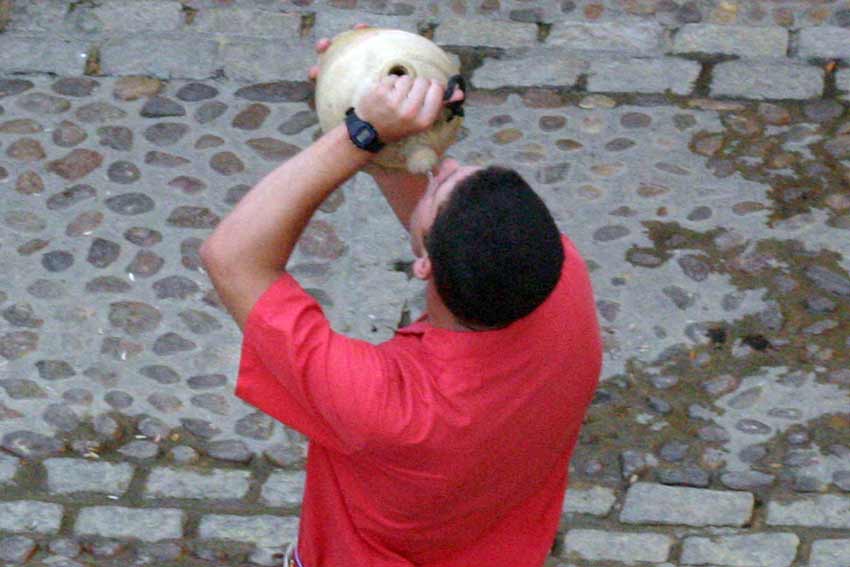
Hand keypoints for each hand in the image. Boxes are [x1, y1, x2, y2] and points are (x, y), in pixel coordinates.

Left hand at [307, 25, 464, 145]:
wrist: (370, 132)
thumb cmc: (399, 125)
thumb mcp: (421, 121)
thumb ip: (440, 105)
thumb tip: (460, 93)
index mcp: (423, 120)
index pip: (436, 88)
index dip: (432, 87)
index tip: (425, 93)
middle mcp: (409, 111)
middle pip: (423, 81)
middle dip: (417, 85)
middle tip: (408, 97)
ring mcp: (393, 101)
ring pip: (407, 78)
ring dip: (402, 84)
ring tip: (396, 98)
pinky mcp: (379, 92)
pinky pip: (392, 78)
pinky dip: (389, 84)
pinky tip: (385, 96)